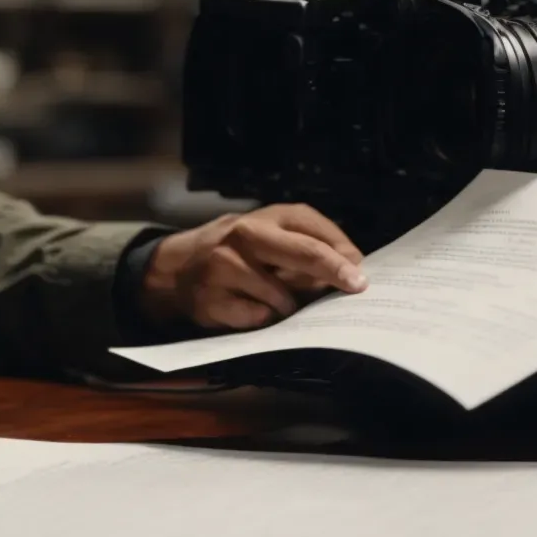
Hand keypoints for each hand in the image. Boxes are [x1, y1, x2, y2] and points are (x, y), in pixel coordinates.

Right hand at [138, 204, 366, 333]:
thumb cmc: (234, 250)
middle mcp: (245, 235)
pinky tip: (252, 310)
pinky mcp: (212, 300)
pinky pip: (257, 318)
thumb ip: (305, 244)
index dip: (342, 252)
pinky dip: (263, 319)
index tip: (361, 272)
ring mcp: (225, 267)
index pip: (313, 229)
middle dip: (335, 271)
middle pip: (305, 252)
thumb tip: (351, 266)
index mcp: (264, 217)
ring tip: (280, 305)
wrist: (175, 267)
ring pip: (282, 296)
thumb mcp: (267, 234)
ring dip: (291, 307)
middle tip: (357, 287)